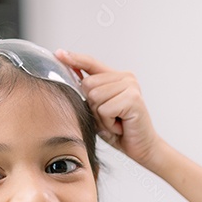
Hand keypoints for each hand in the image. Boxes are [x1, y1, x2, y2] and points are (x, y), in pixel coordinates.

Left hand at [55, 50, 162, 168]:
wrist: (142, 147)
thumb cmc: (120, 130)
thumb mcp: (98, 109)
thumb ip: (89, 93)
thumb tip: (72, 75)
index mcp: (117, 76)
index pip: (91, 63)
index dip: (74, 59)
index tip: (58, 53)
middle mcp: (126, 77)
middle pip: (88, 84)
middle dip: (93, 106)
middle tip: (110, 117)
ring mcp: (131, 86)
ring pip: (95, 97)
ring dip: (101, 117)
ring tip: (115, 122)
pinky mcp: (133, 99)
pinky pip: (105, 109)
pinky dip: (108, 123)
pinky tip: (120, 126)